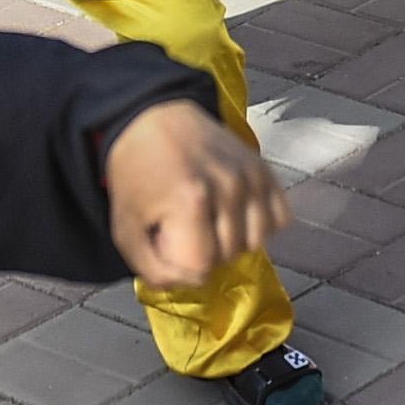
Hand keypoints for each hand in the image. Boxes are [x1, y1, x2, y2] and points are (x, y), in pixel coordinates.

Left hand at [103, 98, 285, 290]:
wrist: (156, 118)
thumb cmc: (137, 174)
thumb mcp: (126, 226)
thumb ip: (152, 269)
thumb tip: (191, 285)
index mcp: (192, 200)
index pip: (201, 269)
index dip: (179, 263)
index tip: (164, 238)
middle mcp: (230, 187)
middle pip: (228, 257)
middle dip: (204, 253)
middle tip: (183, 225)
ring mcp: (252, 177)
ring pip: (256, 243)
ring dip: (233, 241)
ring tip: (210, 220)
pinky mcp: (266, 170)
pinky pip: (279, 220)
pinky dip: (260, 224)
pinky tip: (236, 212)